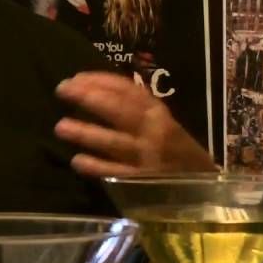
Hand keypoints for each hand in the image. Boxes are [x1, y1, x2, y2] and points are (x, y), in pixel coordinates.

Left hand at [54, 71, 214, 177]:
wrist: (202, 184)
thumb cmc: (173, 149)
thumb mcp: (160, 123)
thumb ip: (134, 108)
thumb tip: (94, 90)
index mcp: (158, 113)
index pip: (128, 90)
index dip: (100, 81)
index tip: (75, 77)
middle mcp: (154, 131)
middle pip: (120, 111)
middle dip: (90, 98)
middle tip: (62, 90)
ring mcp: (148, 157)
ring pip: (114, 142)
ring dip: (87, 133)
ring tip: (61, 126)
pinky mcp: (142, 182)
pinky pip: (116, 173)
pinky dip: (96, 167)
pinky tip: (77, 160)